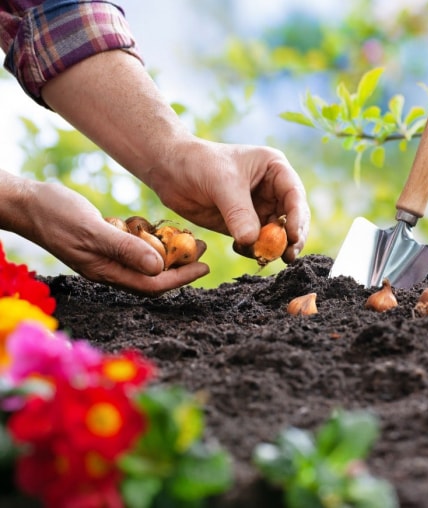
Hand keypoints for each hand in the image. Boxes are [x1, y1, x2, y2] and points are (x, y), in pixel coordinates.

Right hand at [10, 176, 208, 295]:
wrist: (27, 203)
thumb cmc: (55, 215)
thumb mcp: (92, 230)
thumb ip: (124, 248)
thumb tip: (159, 267)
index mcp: (107, 272)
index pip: (153, 285)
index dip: (182, 278)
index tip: (205, 267)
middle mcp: (109, 269)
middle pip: (153, 276)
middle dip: (181, 265)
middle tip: (203, 248)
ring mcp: (105, 257)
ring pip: (145, 262)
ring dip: (169, 252)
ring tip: (189, 238)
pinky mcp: (103, 243)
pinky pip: (133, 248)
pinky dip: (150, 240)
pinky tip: (159, 229)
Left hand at [147, 138, 309, 263]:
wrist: (169, 170)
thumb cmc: (198, 163)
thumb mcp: (222, 183)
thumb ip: (239, 213)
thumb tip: (252, 242)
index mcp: (275, 169)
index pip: (294, 195)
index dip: (297, 217)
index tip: (293, 237)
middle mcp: (272, 189)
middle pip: (292, 218)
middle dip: (291, 238)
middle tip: (287, 256)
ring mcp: (258, 208)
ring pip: (276, 233)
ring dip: (273, 247)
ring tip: (264, 257)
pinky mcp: (243, 224)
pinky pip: (256, 242)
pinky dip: (254, 250)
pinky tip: (242, 250)